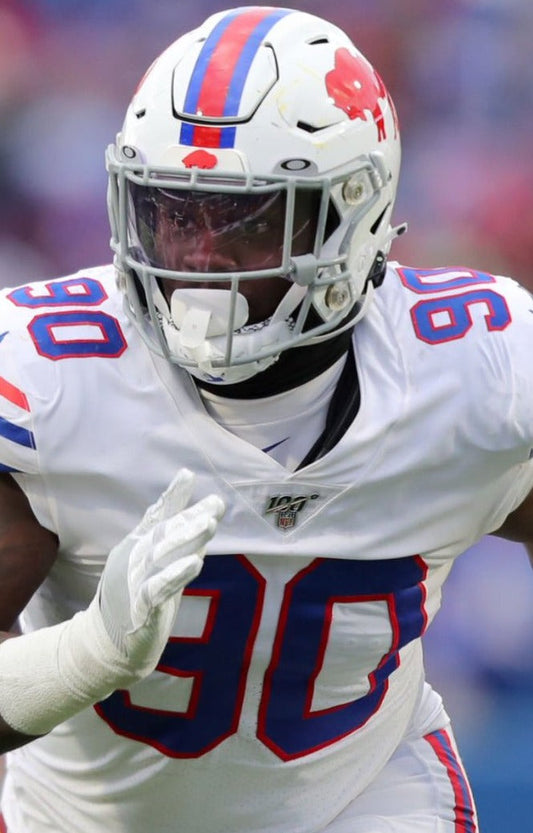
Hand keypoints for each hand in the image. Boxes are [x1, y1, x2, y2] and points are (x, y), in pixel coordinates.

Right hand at [97, 469, 224, 676]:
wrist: (109, 645)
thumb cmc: (139, 600)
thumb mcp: (159, 566)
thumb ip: (179, 542)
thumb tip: (205, 516)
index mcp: (136, 546)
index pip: (157, 517)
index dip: (172, 496)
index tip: (188, 475)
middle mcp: (132, 558)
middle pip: (164, 533)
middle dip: (190, 517)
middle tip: (215, 504)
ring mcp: (133, 581)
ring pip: (162, 555)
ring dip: (187, 539)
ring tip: (210, 524)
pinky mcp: (140, 607)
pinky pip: (157, 587)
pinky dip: (175, 574)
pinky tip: (195, 562)